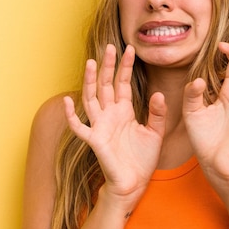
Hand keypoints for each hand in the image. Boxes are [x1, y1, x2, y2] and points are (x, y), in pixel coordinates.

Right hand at [64, 44, 165, 202]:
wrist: (134, 182)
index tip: (131, 49)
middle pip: (106, 85)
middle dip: (108, 66)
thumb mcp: (155, 132)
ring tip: (92, 63)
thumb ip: (157, 114)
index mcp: (124, 111)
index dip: (126, 67)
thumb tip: (159, 94)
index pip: (123, 83)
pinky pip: (79, 127)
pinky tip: (68, 101)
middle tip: (110, 46)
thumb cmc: (142, 159)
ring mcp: (100, 126)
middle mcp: (110, 115)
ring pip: (92, 99)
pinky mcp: (95, 141)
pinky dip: (72, 116)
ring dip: (91, 82)